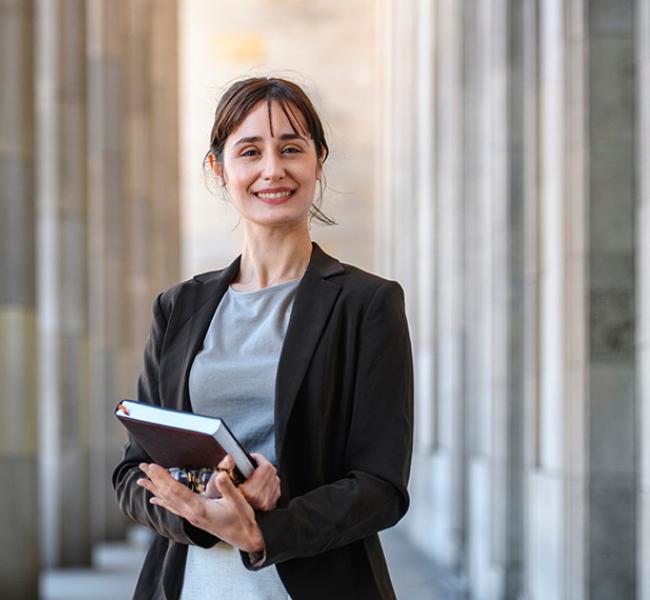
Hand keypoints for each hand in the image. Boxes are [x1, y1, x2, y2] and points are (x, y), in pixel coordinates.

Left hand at [137, 463, 263, 552]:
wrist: (245, 539)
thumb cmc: (243, 520)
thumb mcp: (239, 502)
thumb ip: (228, 488)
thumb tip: (220, 474)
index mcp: (199, 508)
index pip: (176, 490)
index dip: (163, 477)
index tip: (153, 466)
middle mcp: (191, 513)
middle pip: (168, 494)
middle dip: (154, 479)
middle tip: (142, 466)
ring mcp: (191, 517)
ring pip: (168, 501)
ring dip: (155, 488)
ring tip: (141, 480)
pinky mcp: (194, 517)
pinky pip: (173, 508)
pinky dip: (162, 501)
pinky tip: (154, 499)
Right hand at [205, 453, 280, 510]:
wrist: (221, 516)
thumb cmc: (218, 498)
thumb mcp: (216, 480)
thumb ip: (224, 467)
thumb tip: (230, 458)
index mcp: (250, 493)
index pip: (265, 467)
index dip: (258, 458)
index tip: (251, 457)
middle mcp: (260, 500)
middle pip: (271, 471)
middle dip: (261, 464)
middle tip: (251, 464)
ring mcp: (267, 504)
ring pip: (275, 479)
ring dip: (265, 474)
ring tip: (253, 475)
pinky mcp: (270, 506)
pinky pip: (276, 488)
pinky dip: (268, 484)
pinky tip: (258, 485)